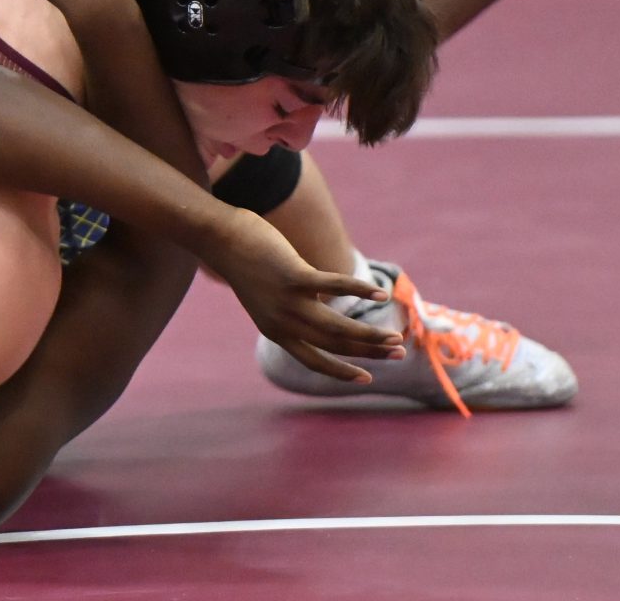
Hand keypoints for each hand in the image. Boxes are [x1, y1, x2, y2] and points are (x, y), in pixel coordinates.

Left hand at [207, 209, 403, 383]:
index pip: (314, 362)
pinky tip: (381, 293)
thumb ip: (292, 306)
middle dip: (369, 352)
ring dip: (369, 334)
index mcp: (276, 331)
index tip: (368, 379)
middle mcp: (283, 323)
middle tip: (399, 354)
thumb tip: (318, 304)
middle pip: (334, 345)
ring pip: (337, 326)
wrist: (221, 240)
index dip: (342, 373)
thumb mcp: (267, 296)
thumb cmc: (246, 264)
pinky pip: (334, 286)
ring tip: (396, 337)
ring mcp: (288, 302)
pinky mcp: (294, 277)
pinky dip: (360, 290)